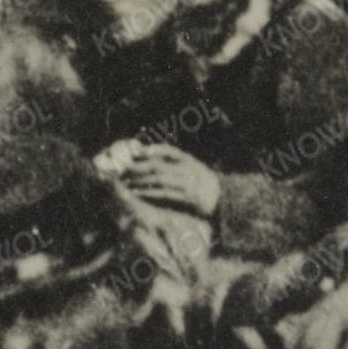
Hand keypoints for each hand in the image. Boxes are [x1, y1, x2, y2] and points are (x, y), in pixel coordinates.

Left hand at [100, 138, 216, 223]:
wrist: (222, 199)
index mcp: (189, 160)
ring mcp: (186, 184)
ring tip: (127, 182)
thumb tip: (153, 156)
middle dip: (139, 167)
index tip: (138, 151)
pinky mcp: (186, 198)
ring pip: (158, 180)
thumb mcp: (194, 167)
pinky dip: (149, 193)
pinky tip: (138, 193)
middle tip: (124, 169)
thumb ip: (177, 162)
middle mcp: (187, 170)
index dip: (153, 150)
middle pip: (158, 166)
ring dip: (140, 181)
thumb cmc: (203, 182)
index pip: (169, 151)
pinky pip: (163, 194)